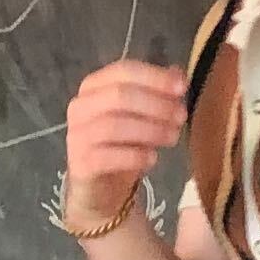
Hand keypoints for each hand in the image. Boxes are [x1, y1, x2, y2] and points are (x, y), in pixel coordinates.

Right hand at [62, 59, 190, 235]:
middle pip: (119, 96)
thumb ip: (157, 93)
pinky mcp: (80, 163)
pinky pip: (107, 156)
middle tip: (181, 116)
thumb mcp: (143, 116)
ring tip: (173, 137)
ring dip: (150, 130)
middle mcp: (80, 107)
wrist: (102, 188)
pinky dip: (134, 156)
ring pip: (114, 125)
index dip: (154, 77)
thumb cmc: (124, 144)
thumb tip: (178, 74)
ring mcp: (77, 135)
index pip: (123, 71)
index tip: (182, 87)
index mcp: (94, 86)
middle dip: (155, 104)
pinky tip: (153, 158)